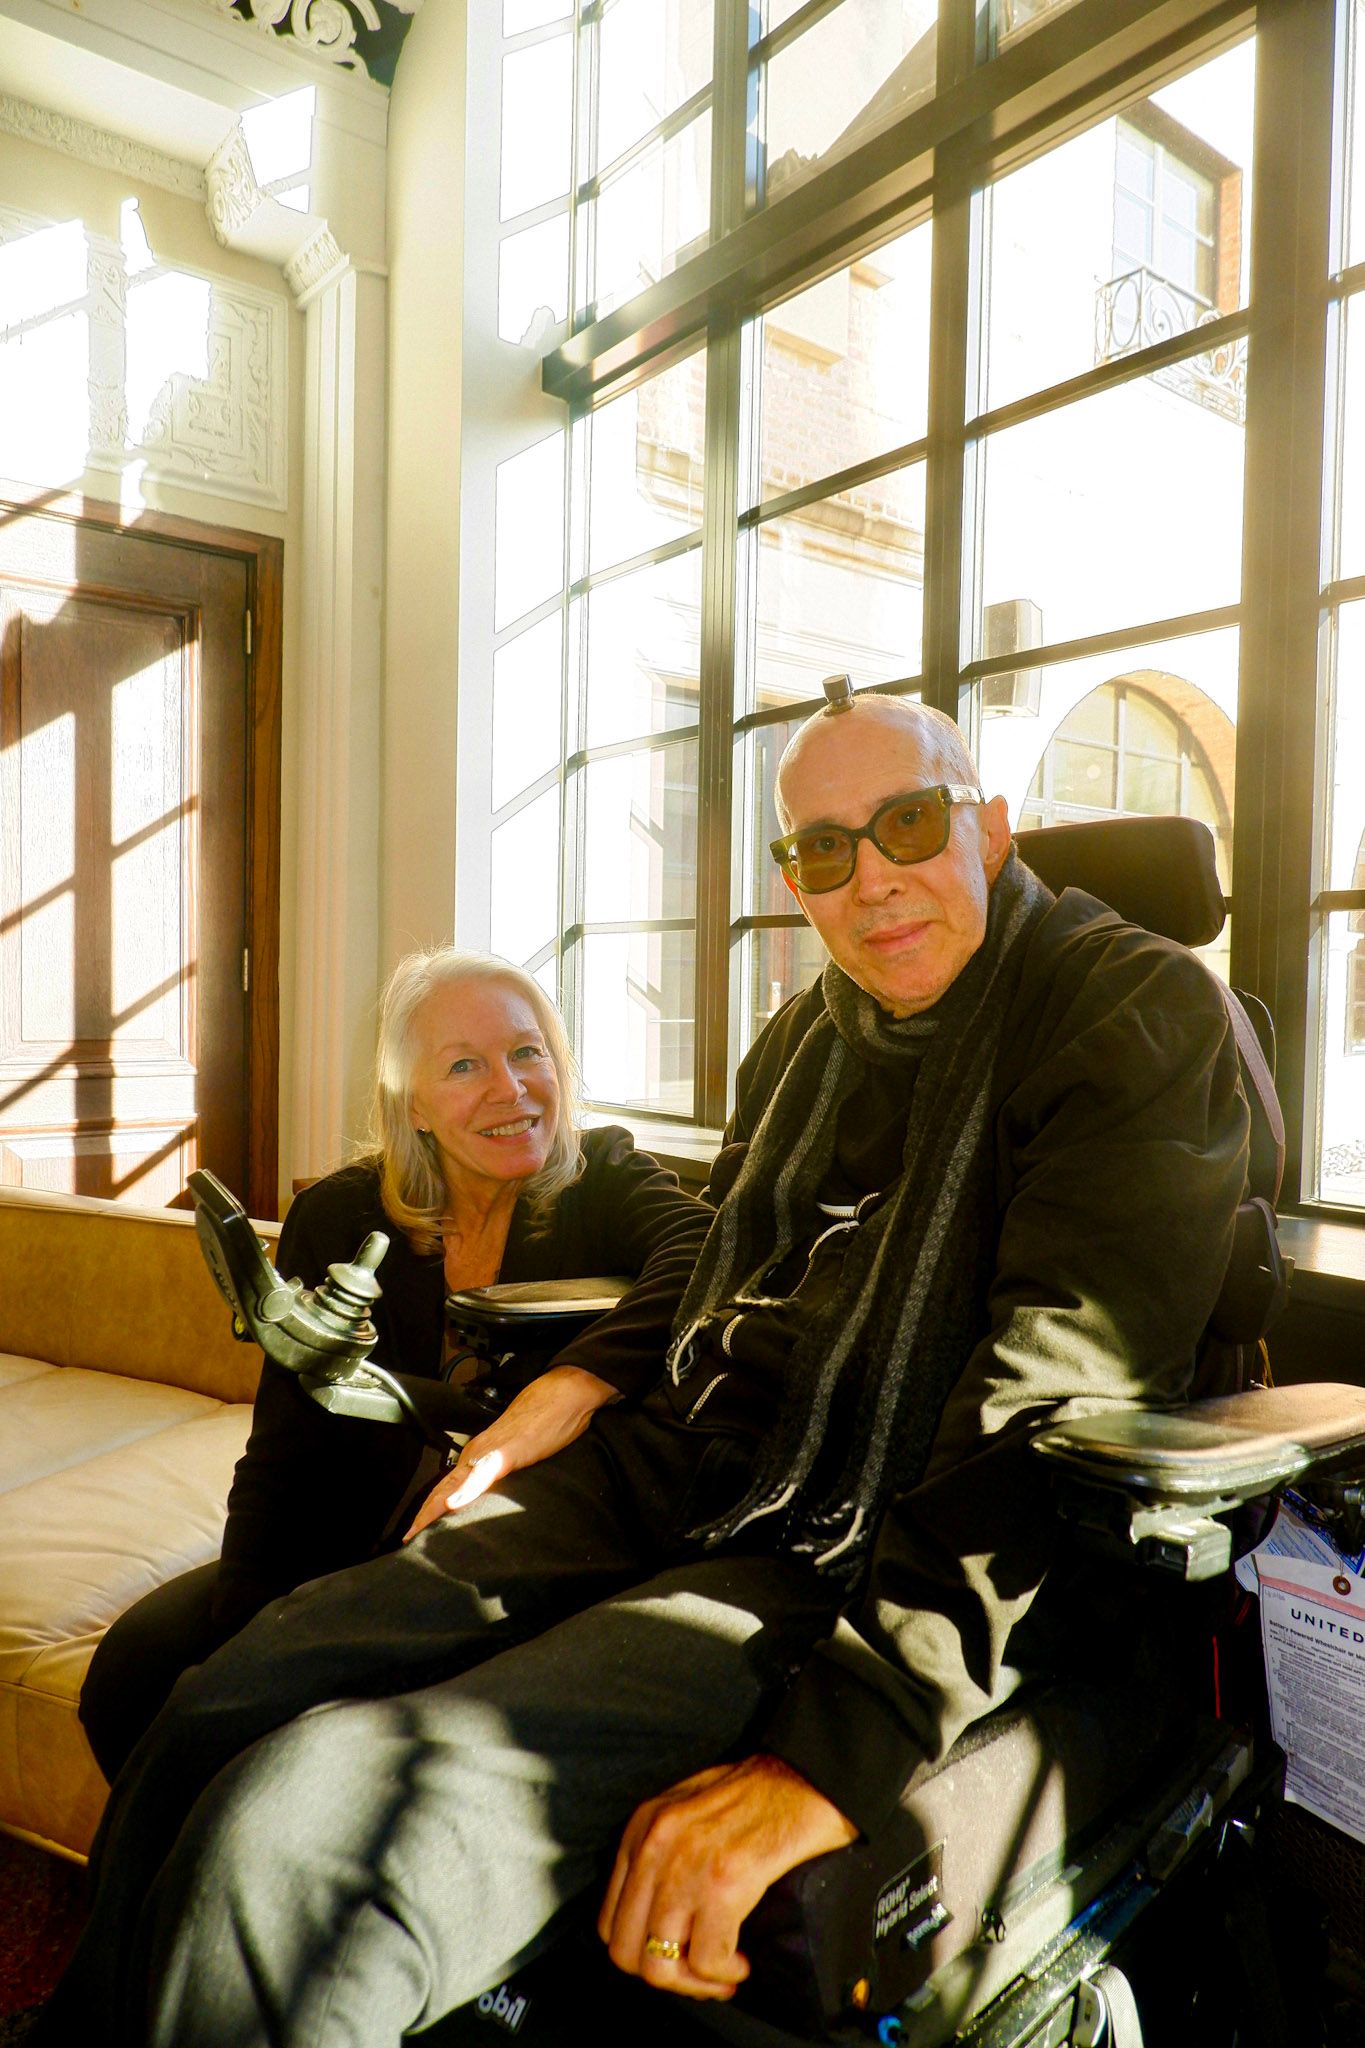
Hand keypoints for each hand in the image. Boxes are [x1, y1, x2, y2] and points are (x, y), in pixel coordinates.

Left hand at [402, 1366, 617, 1539]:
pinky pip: (482, 1475)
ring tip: (419, 1529)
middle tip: (407, 1539)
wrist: (560, 1395)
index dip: (430, 1509)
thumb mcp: (517, 1453)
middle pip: (442, 1489)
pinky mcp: (506, 1453)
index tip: (416, 1531)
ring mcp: (488, 1453)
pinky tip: (455, 1505)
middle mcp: (476, 1453)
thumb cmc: (542, 1422)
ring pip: (455, 1484)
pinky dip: (466, 1491)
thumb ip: (500, 1469)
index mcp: (478, 1455)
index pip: (447, 1486)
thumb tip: (492, 1489)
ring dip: (434, 1509)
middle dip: (424, 1516)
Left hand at [598, 1754, 857, 2000]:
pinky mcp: (724, 1883)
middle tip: (701, 1975)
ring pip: (660, 1967)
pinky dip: (725, 1973)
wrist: (808, 1776)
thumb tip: (656, 1921)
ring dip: (696, 1983)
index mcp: (641, 1829)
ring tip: (724, 1972)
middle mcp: (654, 1846)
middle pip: (627, 1952)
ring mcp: (686, 1866)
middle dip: (666, 1977)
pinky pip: (707, 1959)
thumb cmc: (757, 1796)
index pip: (609, 1922)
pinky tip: (743, 1962)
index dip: (642, 1952)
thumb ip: (662, 1856)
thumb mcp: (688, 1812)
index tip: (676, 1957)